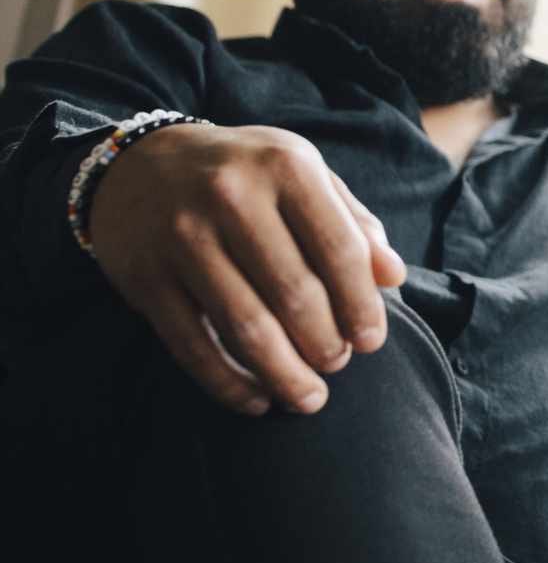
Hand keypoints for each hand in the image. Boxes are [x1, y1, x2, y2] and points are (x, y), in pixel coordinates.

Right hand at [88, 123, 405, 414]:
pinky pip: (192, 344)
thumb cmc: (245, 175)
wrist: (137, 162)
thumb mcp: (303, 176)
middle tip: (337, 364)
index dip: (362, 305)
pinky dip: (228, 383)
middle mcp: (230, 195)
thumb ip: (352, 223)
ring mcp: (181, 235)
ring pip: (245, 326)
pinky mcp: (144, 276)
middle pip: (295, 294)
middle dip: (325, 343)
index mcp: (285, 165)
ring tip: (308, 396)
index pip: (339, 249)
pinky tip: (256, 400)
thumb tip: (395, 277)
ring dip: (284, 374)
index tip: (371, 342)